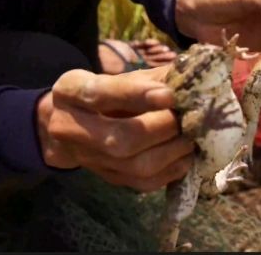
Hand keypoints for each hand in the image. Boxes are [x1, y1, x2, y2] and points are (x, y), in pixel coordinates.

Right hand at [37, 66, 194, 191]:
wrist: (74, 126)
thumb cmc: (108, 94)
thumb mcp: (120, 77)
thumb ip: (152, 76)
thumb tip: (191, 78)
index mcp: (70, 91)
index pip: (102, 94)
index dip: (137, 95)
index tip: (170, 95)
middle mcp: (69, 128)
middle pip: (120, 138)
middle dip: (162, 128)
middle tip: (188, 118)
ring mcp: (88, 159)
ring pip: (135, 165)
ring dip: (172, 150)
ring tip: (191, 136)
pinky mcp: (107, 179)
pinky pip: (144, 182)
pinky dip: (172, 169)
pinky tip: (185, 155)